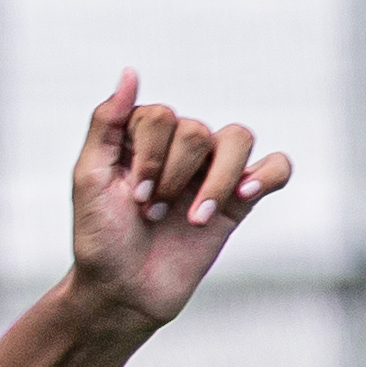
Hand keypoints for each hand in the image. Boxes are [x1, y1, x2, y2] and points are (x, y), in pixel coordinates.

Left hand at [68, 68, 290, 328]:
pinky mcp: (238, 201)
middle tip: (151, 213)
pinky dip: (268, 175)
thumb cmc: (100, 239)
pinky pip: (277, 167)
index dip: (149, 157)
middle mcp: (179, 147)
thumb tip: (130, 72)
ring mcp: (211, 172)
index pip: (160, 115)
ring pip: (239, 138)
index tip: (132, 198)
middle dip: (172, 176)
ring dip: (215, 181)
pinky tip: (245, 195)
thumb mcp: (89, 179)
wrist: (122, 294)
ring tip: (194, 219)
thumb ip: (105, 123)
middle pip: (197, 130)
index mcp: (141, 136)